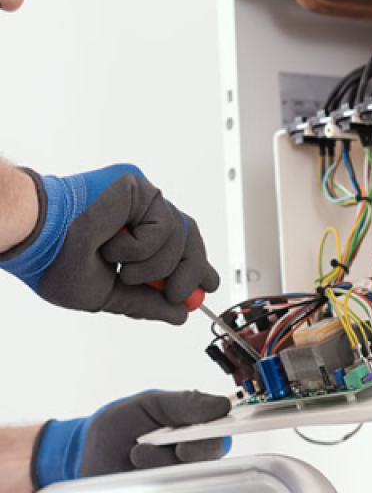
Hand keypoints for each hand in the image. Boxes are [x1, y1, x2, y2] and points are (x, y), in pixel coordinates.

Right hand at [0, 164, 219, 323]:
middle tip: (179, 294)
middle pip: (188, 236)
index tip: (208, 285)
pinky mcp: (138, 186)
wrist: (34, 241)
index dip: (197, 265)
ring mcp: (141, 198)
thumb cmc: (55, 263)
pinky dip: (140, 246)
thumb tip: (179, 314)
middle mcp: (142, 213)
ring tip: (122, 268)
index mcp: (134, 234)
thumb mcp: (108, 293)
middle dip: (190, 270)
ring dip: (153, 264)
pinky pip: (161, 223)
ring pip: (179, 234)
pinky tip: (114, 247)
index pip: (178, 244)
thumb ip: (145, 302)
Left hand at [32, 390, 231, 487]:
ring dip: (160, 463)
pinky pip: (170, 486)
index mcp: (197, 424)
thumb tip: (222, 405)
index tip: (192, 438)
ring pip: (187, 475)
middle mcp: (192, 452)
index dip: (216, 435)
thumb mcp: (152, 403)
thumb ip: (186, 404)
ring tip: (136, 453)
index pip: (222, 431)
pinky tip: (135, 471)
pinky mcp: (163, 487)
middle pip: (210, 458)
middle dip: (188, 452)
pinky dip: (152, 478)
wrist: (86, 451)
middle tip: (165, 446)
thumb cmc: (123, 421)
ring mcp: (176, 475)